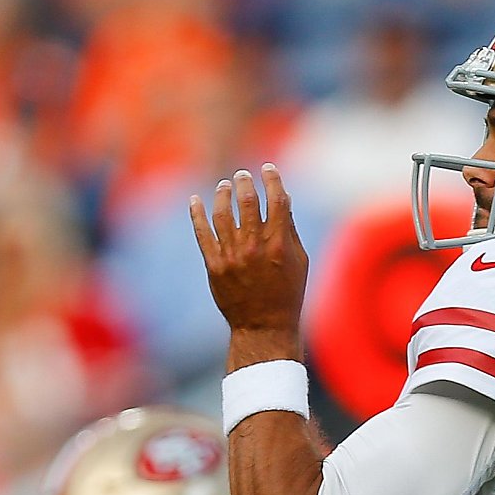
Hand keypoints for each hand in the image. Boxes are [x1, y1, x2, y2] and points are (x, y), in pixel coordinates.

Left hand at [190, 165, 310, 343]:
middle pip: (247, 201)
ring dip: (223, 194)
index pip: (276, 199)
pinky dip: (197, 214)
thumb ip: (290, 228)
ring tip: (224, 186)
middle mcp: (255, 246)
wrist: (263, 326)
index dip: (272, 179)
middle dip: (244, 182)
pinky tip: (195, 200)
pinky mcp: (214, 266)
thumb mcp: (299, 260)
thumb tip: (283, 196)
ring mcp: (232, 256)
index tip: (267, 168)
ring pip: (223, 214)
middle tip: (241, 175)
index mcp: (279, 243)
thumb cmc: (287, 293)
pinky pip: (202, 234)